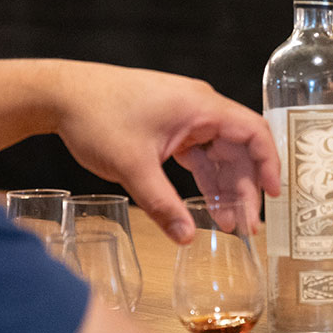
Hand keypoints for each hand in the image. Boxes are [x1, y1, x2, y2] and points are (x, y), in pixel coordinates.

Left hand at [51, 62, 280, 242]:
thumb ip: (163, 204)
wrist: (59, 94)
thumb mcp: (132, 167)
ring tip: (228, 224)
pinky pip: (198, 155)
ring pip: (219, 155)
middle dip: (244, 188)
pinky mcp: (171, 126)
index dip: (268, 164)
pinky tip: (207, 206)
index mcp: (200, 106)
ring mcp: (185, 116)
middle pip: (238, 149)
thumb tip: (186, 238)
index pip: (253, 131)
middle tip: (246, 226)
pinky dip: (204, 179)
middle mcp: (199, 107)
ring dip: (224, 188)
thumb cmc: (96, 116)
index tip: (273, 195)